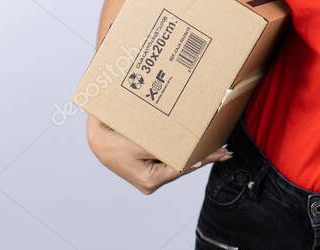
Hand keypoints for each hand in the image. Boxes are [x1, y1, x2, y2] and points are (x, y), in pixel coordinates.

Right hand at [87, 114, 232, 194]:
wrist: (95, 137)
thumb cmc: (113, 140)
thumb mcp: (140, 142)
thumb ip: (164, 146)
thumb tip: (189, 145)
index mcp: (150, 181)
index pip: (185, 168)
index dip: (204, 159)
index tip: (221, 152)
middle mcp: (151, 182)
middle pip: (184, 166)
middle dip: (203, 156)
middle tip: (224, 150)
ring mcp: (150, 174)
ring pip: (178, 161)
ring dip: (194, 152)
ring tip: (215, 146)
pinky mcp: (148, 165)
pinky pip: (170, 156)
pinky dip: (183, 149)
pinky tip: (195, 143)